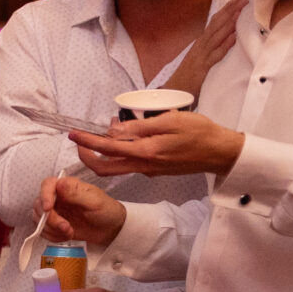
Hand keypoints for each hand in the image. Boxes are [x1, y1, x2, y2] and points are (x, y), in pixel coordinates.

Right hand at [40, 175, 126, 249]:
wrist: (110, 229)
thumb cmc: (106, 211)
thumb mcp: (94, 202)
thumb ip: (76, 194)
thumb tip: (60, 183)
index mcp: (67, 186)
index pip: (47, 185)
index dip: (44, 196)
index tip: (48, 209)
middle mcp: (57, 197)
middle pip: (40, 205)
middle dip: (50, 219)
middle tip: (66, 227)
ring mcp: (54, 211)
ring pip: (39, 219)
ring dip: (52, 229)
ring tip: (70, 232)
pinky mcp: (53, 224)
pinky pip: (43, 231)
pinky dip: (53, 236)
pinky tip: (66, 236)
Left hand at [70, 109, 245, 176]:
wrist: (220, 152)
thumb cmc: (199, 132)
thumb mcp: (170, 121)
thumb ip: (140, 127)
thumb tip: (113, 130)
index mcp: (145, 153)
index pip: (106, 149)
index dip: (86, 142)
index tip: (73, 134)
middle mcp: (143, 166)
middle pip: (104, 168)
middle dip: (87, 155)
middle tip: (81, 139)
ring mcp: (148, 170)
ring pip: (116, 167)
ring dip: (105, 152)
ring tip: (107, 130)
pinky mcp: (155, 170)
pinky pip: (130, 164)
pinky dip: (121, 152)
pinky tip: (127, 137)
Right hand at [160, 0, 242, 100]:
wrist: (172, 93)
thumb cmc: (187, 79)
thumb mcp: (200, 61)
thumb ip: (211, 51)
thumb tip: (226, 40)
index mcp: (200, 44)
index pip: (214, 23)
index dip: (225, 11)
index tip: (236, 0)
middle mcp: (200, 46)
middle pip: (216, 24)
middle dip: (229, 10)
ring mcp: (200, 55)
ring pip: (216, 35)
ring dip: (229, 22)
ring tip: (239, 10)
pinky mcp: (202, 67)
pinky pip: (215, 54)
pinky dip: (224, 44)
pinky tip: (233, 36)